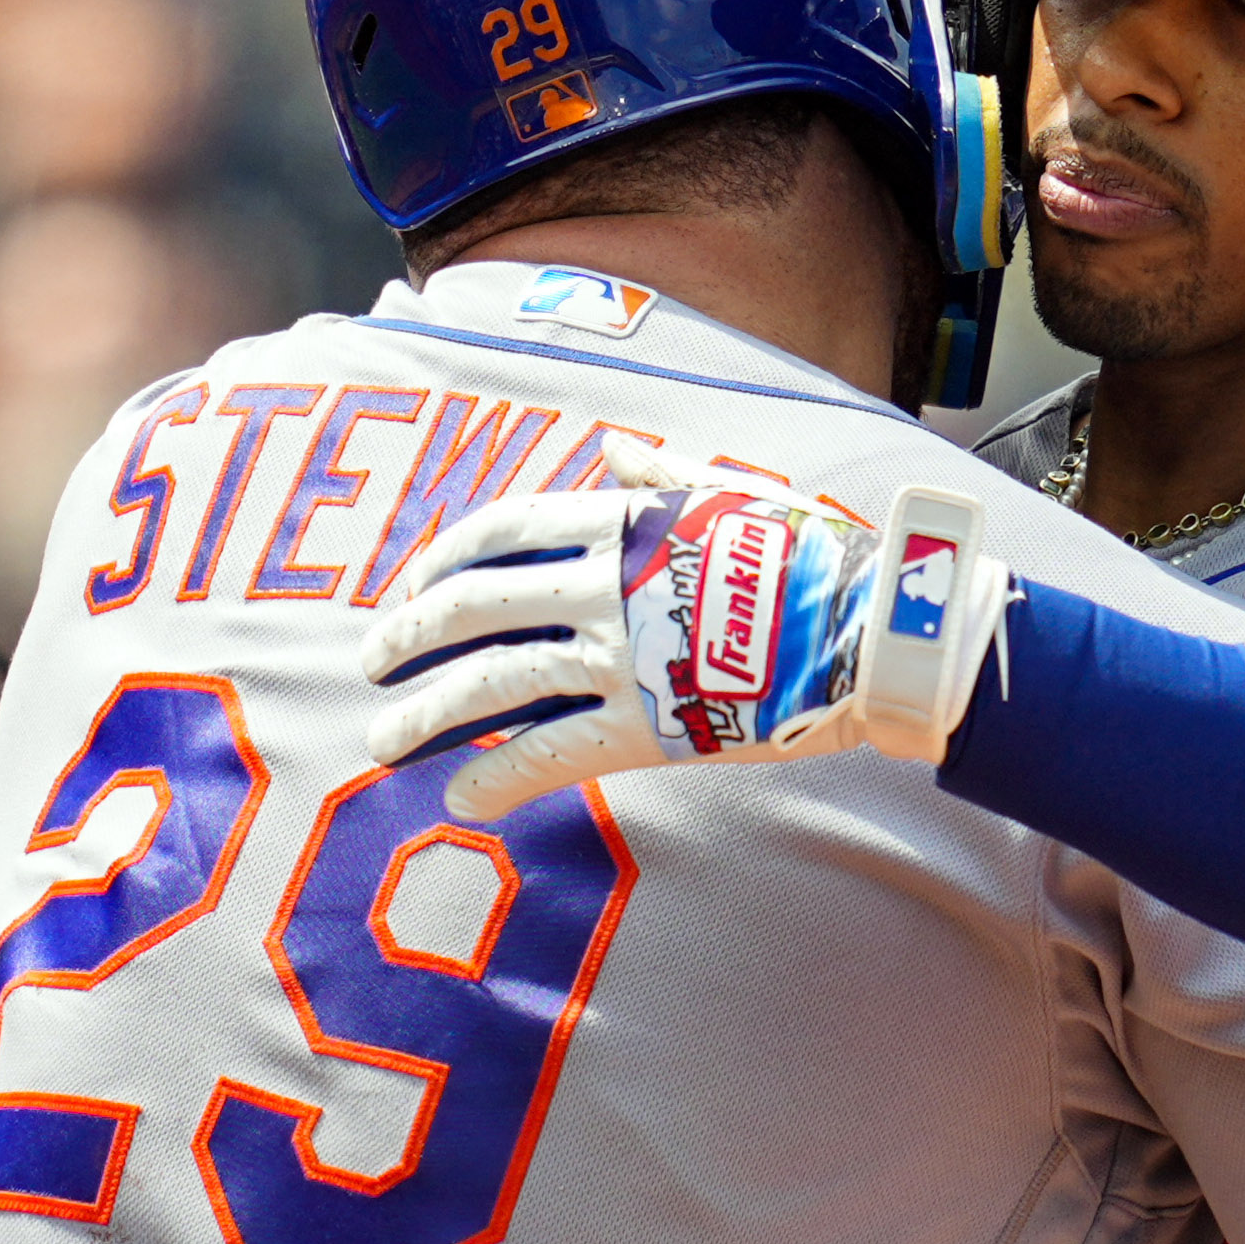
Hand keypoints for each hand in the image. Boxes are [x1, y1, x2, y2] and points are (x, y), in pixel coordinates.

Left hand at [358, 473, 1008, 822]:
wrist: (873, 631)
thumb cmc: (811, 555)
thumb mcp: (730, 489)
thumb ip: (658, 473)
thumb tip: (611, 446)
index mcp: (621, 523)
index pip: (502, 531)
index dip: (441, 560)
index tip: (410, 588)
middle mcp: (604, 587)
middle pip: (474, 607)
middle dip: (408, 638)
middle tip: (371, 665)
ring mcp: (620, 658)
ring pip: (492, 685)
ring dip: (426, 716)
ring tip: (384, 743)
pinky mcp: (646, 727)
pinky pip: (549, 754)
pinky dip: (497, 778)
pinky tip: (461, 797)